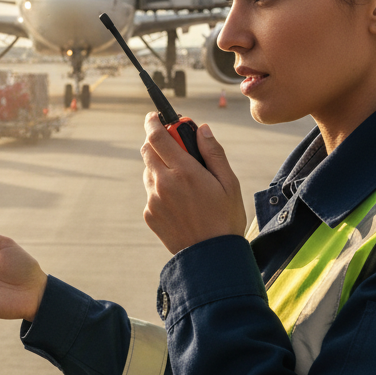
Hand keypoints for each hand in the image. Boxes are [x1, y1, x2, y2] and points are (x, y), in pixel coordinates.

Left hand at [141, 114, 245, 255]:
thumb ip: (213, 152)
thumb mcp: (229, 183)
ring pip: (149, 171)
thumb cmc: (225, 218)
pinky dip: (161, 188)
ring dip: (160, 166)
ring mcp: (153, 200)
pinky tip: (181, 202)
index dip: (153, 122)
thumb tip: (202, 129)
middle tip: (172, 143)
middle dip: (156, 141)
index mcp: (184, 171)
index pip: (157, 136)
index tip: (154, 116)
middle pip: (147, 150)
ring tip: (184, 180)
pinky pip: (151, 192)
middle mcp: (163, 183)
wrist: (211, 258)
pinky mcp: (149, 214)